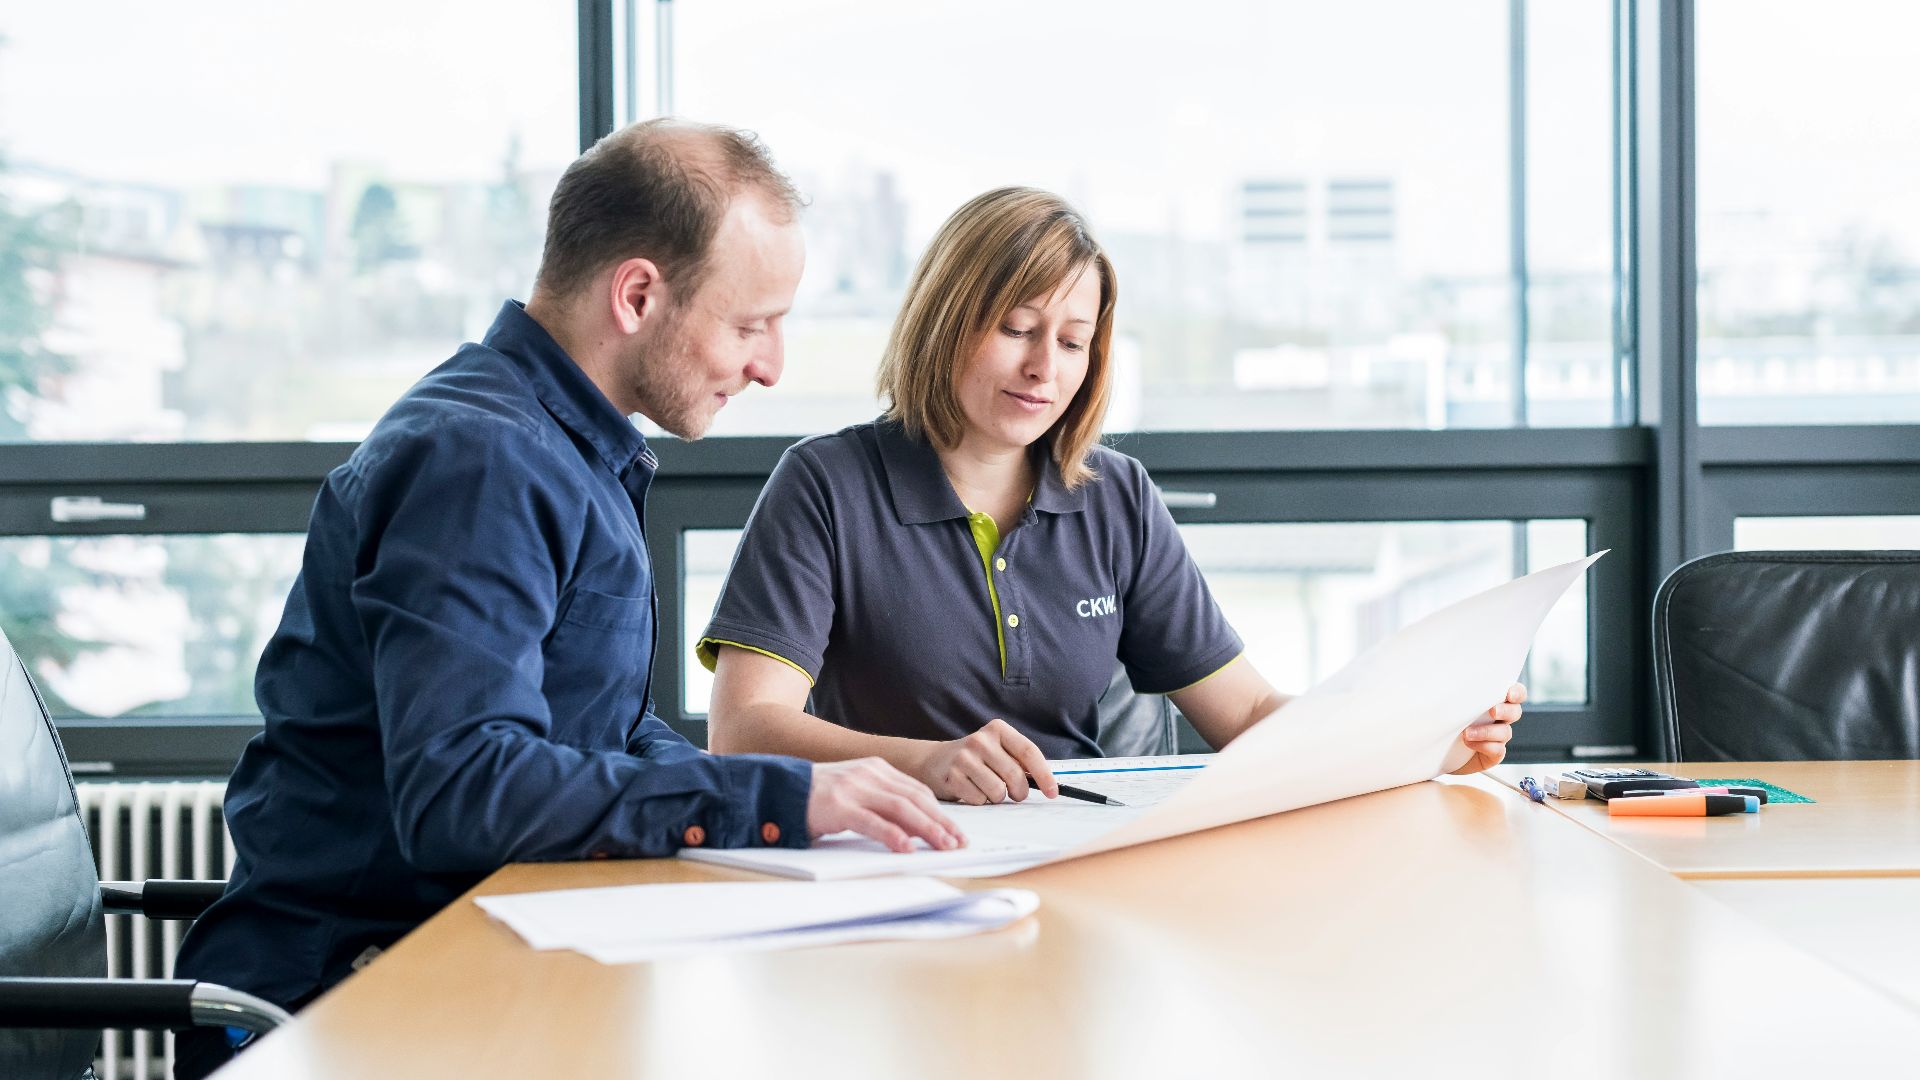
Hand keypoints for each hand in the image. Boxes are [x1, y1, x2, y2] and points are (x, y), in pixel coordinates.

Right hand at [807, 757, 964, 852]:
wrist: (779, 790)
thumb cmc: (819, 797)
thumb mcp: (856, 792)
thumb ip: (882, 803)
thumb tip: (915, 829)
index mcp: (876, 769)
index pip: (917, 790)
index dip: (939, 811)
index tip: (956, 830)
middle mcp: (869, 774)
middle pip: (915, 798)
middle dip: (941, 821)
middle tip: (958, 842)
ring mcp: (854, 788)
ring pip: (901, 808)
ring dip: (927, 829)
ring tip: (943, 846)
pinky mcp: (838, 806)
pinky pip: (872, 822)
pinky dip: (893, 835)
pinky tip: (907, 848)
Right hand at [915, 718, 1060, 804]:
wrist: (935, 761)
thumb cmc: (977, 759)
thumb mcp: (998, 750)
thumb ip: (1019, 762)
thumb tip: (1047, 784)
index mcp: (998, 729)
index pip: (1028, 751)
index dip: (1044, 774)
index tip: (1053, 792)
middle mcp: (980, 740)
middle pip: (1015, 775)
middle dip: (1019, 792)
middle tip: (1015, 794)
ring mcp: (964, 757)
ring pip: (998, 791)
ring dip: (997, 797)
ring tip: (988, 788)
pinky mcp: (952, 776)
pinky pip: (979, 799)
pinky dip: (980, 800)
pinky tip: (971, 790)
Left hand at [1450, 682, 1525, 774]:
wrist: (1436, 749)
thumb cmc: (1444, 720)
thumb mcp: (1447, 703)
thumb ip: (1455, 692)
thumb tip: (1445, 677)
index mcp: (1493, 701)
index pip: (1516, 693)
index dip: (1517, 692)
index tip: (1509, 694)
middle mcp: (1500, 718)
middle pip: (1515, 712)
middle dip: (1506, 711)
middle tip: (1492, 711)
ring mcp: (1498, 737)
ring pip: (1505, 732)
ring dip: (1487, 731)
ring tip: (1467, 733)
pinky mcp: (1493, 754)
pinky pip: (1497, 750)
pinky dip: (1484, 746)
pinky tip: (1468, 743)